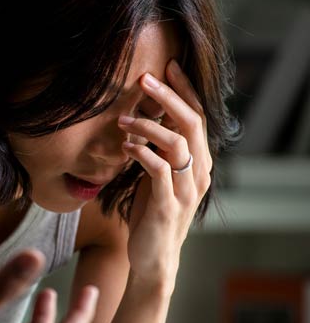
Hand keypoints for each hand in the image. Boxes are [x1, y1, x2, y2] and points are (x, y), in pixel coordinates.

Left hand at [118, 59, 211, 290]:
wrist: (152, 257)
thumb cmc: (151, 210)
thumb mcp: (156, 173)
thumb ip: (158, 146)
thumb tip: (146, 111)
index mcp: (198, 160)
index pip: (197, 116)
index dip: (184, 89)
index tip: (166, 65)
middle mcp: (199, 172)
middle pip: (191, 123)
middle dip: (168, 96)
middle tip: (144, 77)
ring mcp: (186, 189)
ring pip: (177, 144)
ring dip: (149, 125)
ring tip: (123, 118)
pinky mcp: (168, 205)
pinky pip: (159, 171)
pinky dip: (142, 153)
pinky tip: (125, 145)